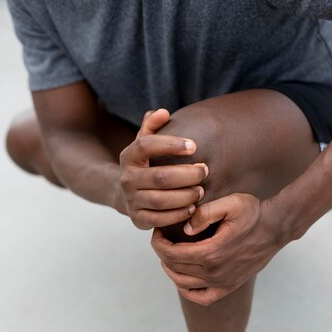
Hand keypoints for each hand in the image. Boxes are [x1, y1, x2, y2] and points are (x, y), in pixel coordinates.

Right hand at [116, 109, 208, 227]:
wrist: (125, 195)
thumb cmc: (144, 165)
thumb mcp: (144, 144)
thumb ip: (152, 126)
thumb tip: (163, 112)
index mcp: (128, 157)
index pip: (146, 145)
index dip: (170, 144)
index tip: (194, 146)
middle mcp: (127, 179)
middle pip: (159, 177)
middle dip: (187, 174)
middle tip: (205, 171)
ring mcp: (131, 200)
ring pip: (161, 200)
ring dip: (185, 196)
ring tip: (201, 190)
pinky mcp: (138, 219)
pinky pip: (160, 219)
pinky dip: (179, 214)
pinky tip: (192, 207)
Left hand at [151, 193, 287, 304]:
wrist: (276, 227)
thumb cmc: (253, 212)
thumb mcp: (230, 203)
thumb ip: (204, 213)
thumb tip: (185, 230)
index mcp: (211, 253)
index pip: (170, 254)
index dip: (158, 243)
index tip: (157, 232)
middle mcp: (215, 272)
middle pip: (174, 268)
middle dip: (162, 253)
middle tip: (161, 240)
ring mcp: (222, 282)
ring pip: (183, 283)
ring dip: (170, 270)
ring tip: (169, 255)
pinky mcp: (229, 286)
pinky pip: (202, 297)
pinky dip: (187, 291)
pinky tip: (183, 279)